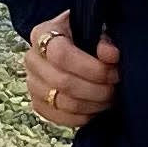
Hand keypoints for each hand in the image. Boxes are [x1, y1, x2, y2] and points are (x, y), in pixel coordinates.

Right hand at [24, 14, 120, 132]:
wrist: (73, 48)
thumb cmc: (85, 37)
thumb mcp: (95, 29)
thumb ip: (104, 40)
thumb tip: (110, 55)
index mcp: (42, 34)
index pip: (60, 54)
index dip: (90, 66)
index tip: (113, 69)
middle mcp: (32, 60)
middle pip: (62, 82)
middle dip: (96, 88)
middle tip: (115, 85)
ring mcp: (33, 84)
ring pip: (63, 103)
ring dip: (93, 104)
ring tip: (110, 97)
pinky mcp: (38, 104)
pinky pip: (60, 118)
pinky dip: (83, 117)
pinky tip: (97, 108)